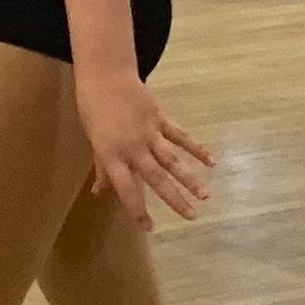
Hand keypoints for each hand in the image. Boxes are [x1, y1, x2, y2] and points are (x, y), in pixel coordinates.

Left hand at [77, 65, 210, 226]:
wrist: (106, 76)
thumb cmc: (93, 110)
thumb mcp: (94, 141)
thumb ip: (102, 167)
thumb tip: (99, 192)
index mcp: (112, 156)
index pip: (126, 190)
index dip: (137, 210)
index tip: (149, 228)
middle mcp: (133, 148)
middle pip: (156, 178)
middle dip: (174, 199)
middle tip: (191, 217)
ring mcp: (149, 133)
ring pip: (172, 160)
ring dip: (189, 179)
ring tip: (204, 196)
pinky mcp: (160, 119)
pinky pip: (180, 136)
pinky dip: (196, 148)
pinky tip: (210, 161)